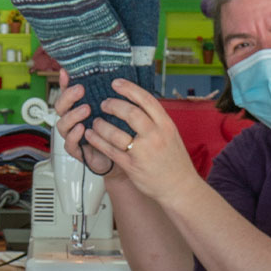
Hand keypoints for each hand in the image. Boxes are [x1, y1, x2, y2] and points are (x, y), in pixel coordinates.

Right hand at [54, 69, 116, 175]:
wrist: (121, 155)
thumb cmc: (115, 131)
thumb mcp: (113, 111)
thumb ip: (108, 96)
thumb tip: (113, 76)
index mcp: (78, 109)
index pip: (66, 94)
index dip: (64, 83)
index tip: (66, 73)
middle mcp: (73, 121)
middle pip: (60, 107)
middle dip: (68, 97)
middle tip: (80, 90)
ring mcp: (73, 135)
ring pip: (62, 124)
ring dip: (72, 115)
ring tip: (86, 109)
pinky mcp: (76, 150)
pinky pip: (69, 143)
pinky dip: (74, 135)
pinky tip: (82, 128)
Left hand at [83, 78, 201, 203]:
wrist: (179, 186)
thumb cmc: (175, 161)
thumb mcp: (171, 135)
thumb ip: (156, 120)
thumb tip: (137, 103)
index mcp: (166, 125)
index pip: (146, 100)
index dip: (129, 89)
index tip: (116, 83)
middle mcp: (155, 136)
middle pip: (130, 113)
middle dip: (112, 105)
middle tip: (104, 103)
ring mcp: (143, 151)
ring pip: (115, 132)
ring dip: (101, 124)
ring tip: (96, 122)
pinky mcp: (131, 166)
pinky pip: (109, 150)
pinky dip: (97, 141)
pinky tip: (91, 135)